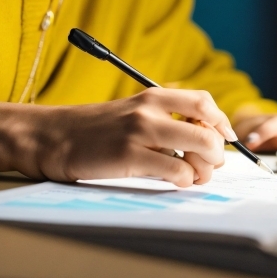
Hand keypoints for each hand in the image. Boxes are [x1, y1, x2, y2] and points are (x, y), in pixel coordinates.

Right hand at [0, 89, 234, 186]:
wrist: (51, 136)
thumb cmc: (92, 129)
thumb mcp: (129, 112)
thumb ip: (161, 119)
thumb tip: (200, 139)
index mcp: (152, 96)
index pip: (204, 102)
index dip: (221, 122)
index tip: (225, 138)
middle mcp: (150, 110)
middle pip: (209, 128)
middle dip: (217, 152)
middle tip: (209, 164)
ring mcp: (140, 132)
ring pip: (199, 148)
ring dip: (205, 169)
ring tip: (193, 176)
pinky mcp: (129, 156)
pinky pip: (177, 170)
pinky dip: (184, 181)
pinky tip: (174, 181)